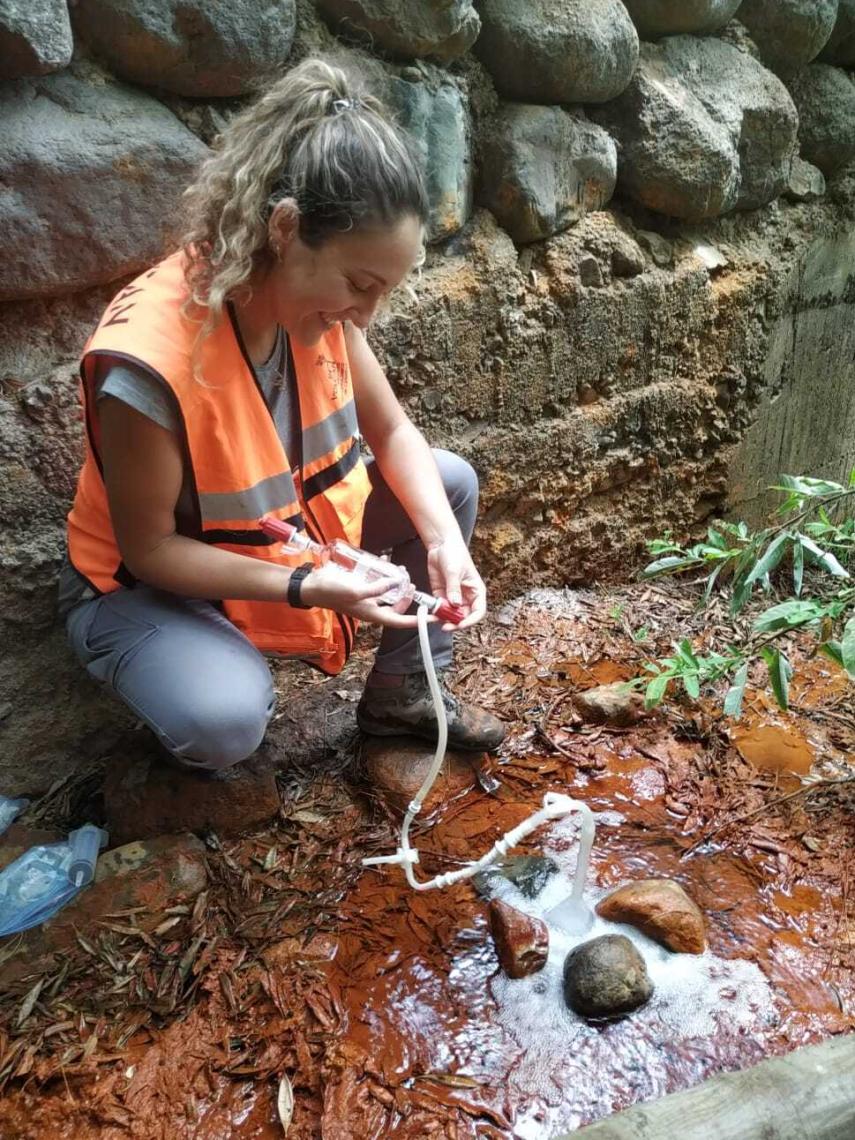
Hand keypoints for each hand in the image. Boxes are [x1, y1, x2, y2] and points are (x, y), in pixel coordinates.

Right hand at [298, 563, 426, 628]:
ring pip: (388, 595)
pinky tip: (384, 562)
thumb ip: (377, 588)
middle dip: (406, 596)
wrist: (312, 585)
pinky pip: (377, 584)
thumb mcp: (356, 590)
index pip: (399, 621)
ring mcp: (366, 599)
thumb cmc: (332, 591)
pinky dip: (383, 575)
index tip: (432, 618)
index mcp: (372, 614)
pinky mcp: (361, 588)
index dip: (417, 621)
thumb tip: (396, 583)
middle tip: (411, 583)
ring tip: (401, 570)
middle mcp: (371, 608)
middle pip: (396, 607)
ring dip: (396, 584)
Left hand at [426, 533, 486, 630]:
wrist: (440, 544)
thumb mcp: (454, 570)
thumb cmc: (454, 553)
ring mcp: (453, 597)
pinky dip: (435, 613)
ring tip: (436, 620)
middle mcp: (466, 597)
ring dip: (444, 619)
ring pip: (451, 615)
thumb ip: (454, 588)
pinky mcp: (442, 595)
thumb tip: (454, 604)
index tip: (460, 625)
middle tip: (445, 626)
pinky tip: (430, 613)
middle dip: (455, 623)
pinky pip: (440, 608)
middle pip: (464, 617)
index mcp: (476, 591)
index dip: (471, 621)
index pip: (478, 611)